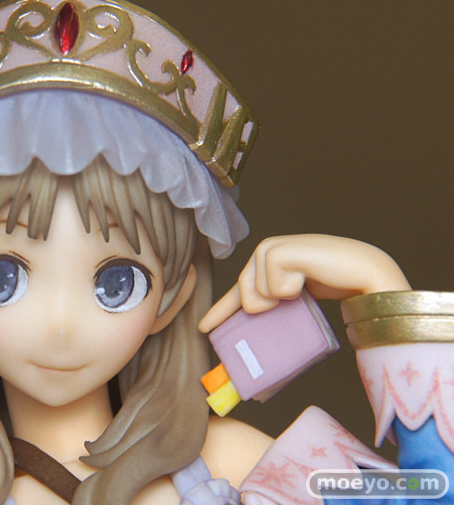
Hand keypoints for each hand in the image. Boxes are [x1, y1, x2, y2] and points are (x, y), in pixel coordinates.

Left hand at [198, 234, 410, 332]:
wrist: (370, 274)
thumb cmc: (341, 285)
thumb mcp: (300, 299)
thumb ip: (278, 304)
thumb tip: (260, 328)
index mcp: (273, 262)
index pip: (241, 287)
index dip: (223, 308)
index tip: (205, 329)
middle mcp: (271, 250)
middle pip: (244, 290)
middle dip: (256, 305)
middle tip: (290, 297)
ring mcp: (276, 247)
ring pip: (255, 290)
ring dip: (278, 297)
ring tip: (303, 286)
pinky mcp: (284, 249)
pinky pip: (270, 284)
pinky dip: (288, 289)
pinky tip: (306, 278)